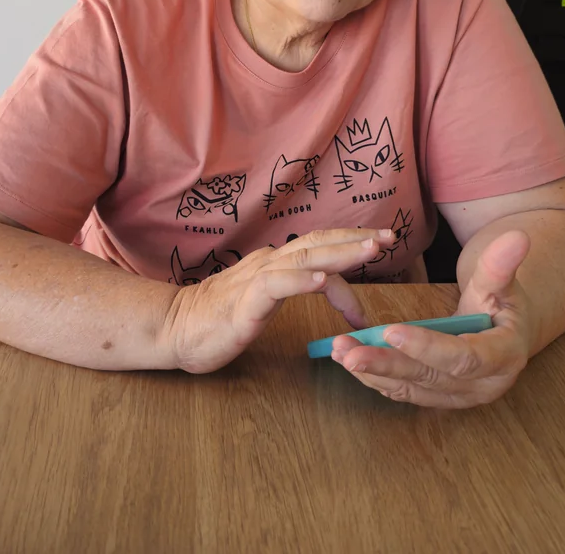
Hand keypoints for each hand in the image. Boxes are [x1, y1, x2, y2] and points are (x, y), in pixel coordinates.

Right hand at [162, 228, 393, 373]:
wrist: (175, 328)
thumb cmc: (219, 317)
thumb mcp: (264, 299)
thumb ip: (289, 286)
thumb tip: (321, 282)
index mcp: (275, 263)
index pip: (320, 247)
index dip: (352, 245)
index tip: (382, 247)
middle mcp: (269, 263)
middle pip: (319, 243)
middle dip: (357, 239)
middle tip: (390, 237)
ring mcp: (256, 280)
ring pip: (304, 259)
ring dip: (339, 254)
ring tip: (369, 251)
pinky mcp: (245, 303)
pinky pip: (276, 286)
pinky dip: (300, 281)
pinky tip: (321, 280)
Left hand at [331, 230, 535, 407]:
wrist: (506, 332)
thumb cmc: (504, 304)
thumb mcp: (503, 283)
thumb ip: (502, 265)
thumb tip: (518, 237)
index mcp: (503, 358)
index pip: (464, 358)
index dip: (428, 347)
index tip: (391, 331)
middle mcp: (481, 386)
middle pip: (429, 378)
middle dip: (386, 365)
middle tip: (348, 352)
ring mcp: (458, 397)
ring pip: (411, 388)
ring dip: (372, 372)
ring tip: (340, 352)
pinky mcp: (437, 397)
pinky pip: (403, 391)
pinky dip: (375, 378)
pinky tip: (348, 362)